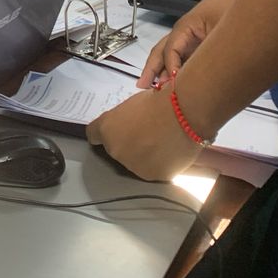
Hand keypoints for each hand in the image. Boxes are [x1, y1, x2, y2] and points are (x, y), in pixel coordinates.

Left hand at [86, 86, 202, 181]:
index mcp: (106, 129)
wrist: (183, 113)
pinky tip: (170, 150)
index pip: (93, 135)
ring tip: (162, 141)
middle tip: (147, 132)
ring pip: (136, 163)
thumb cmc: (158, 101)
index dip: (103, 133)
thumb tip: (127, 127)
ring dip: (144, 155)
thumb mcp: (132, 105)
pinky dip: (161, 163)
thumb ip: (123, 120)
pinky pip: (155, 169)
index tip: (111, 132)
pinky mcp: (154, 176)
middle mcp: (116, 151)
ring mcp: (135, 167)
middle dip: (129, 143)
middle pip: (118, 150)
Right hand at [138, 0, 237, 89]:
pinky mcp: (198, 41)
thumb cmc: (231, 8)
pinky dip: (173, 68)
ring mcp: (189, 37)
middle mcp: (183, 32)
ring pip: (168, 54)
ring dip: (159, 69)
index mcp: (185, 27)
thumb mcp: (220, 31)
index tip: (174, 86)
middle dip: (151, 68)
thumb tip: (197, 77)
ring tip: (149, 87)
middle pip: (161, 51)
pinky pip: (181, 56)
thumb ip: (208, 54)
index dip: (170, 68)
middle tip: (141, 86)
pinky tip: (171, 81)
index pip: (171, 50)